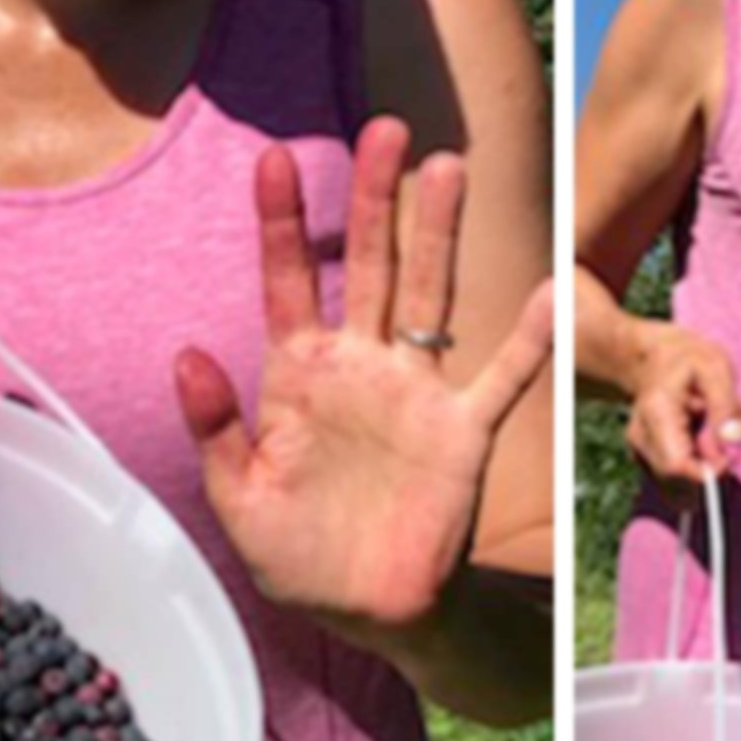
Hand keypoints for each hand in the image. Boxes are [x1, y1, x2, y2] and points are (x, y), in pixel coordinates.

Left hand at [175, 118, 552, 645]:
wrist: (366, 612)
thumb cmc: (297, 556)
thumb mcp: (238, 499)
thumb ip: (216, 430)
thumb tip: (188, 354)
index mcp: (299, 374)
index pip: (288, 282)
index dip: (282, 223)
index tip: (274, 159)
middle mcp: (361, 366)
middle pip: (372, 263)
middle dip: (376, 197)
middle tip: (384, 128)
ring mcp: (415, 392)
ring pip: (432, 294)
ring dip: (440, 233)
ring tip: (448, 166)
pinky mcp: (462, 432)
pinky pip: (502, 377)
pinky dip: (529, 339)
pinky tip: (552, 292)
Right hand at [625, 323, 740, 507]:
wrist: (651, 359)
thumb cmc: (688, 359)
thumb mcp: (715, 368)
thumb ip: (726, 407)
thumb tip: (733, 448)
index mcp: (657, 412)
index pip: (677, 467)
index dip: (708, 475)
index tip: (730, 459)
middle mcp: (640, 437)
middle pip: (676, 485)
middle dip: (709, 478)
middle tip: (726, 448)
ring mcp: (638, 451)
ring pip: (675, 490)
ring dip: (703, 477)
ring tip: (711, 441)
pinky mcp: (644, 460)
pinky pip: (674, 485)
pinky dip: (693, 475)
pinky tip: (698, 446)